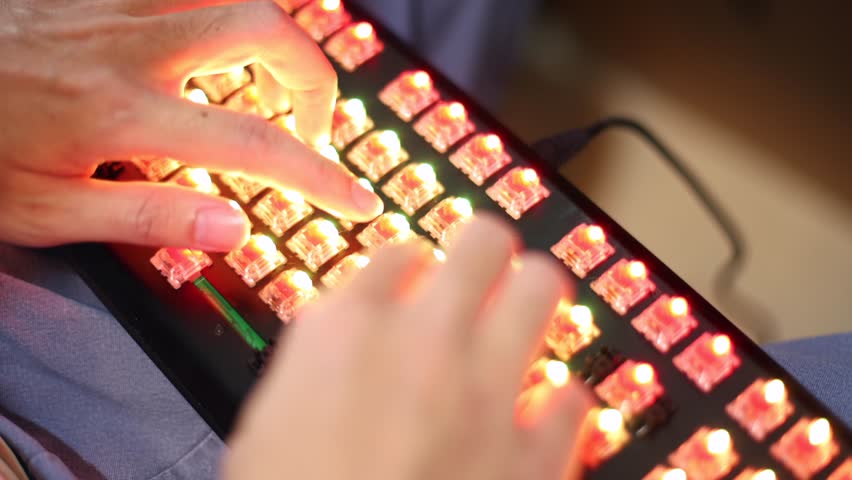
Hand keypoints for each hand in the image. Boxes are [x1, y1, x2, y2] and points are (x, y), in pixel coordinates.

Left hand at [0, 0, 381, 249]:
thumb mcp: (44, 209)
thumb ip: (147, 217)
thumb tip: (232, 225)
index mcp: (123, 112)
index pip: (255, 144)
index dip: (320, 175)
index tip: (356, 200)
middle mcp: (131, 45)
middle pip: (263, 30)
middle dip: (311, 80)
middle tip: (309, 126)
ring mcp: (115, 4)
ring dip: (272, 35)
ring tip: (272, 81)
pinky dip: (223, 10)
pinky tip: (218, 40)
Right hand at [224, 216, 590, 479]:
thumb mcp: (270, 426)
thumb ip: (322, 363)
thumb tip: (353, 338)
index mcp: (345, 332)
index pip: (397, 252)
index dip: (410, 265)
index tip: (414, 280)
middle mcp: (424, 342)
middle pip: (482, 242)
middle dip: (486, 250)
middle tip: (485, 269)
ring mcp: (488, 392)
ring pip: (543, 290)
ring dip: (534, 299)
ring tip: (526, 315)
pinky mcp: (536, 457)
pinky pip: (573, 399)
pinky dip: (561, 405)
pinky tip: (542, 419)